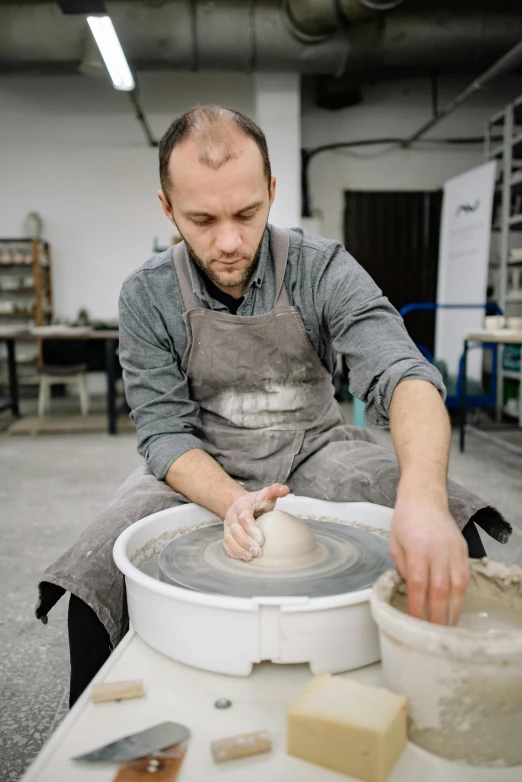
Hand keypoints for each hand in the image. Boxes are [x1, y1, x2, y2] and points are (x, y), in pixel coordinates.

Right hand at [223, 483, 289, 560]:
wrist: (242, 505)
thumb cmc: (257, 502)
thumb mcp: (265, 494)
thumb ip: (275, 491)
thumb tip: (285, 489)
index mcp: (241, 505)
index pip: (244, 518)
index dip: (251, 529)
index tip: (262, 540)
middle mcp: (231, 516)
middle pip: (235, 530)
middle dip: (246, 542)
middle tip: (258, 552)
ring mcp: (227, 527)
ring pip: (229, 539)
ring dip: (239, 550)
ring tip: (250, 557)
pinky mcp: (226, 535)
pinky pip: (226, 545)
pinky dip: (233, 553)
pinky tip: (243, 558)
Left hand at [389, 497, 469, 624]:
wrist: (425, 497)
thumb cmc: (405, 520)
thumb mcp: (394, 543)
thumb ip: (402, 567)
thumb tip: (410, 591)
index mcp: (417, 548)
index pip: (417, 584)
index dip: (416, 606)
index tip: (413, 623)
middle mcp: (438, 550)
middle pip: (440, 589)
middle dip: (437, 615)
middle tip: (433, 635)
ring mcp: (453, 550)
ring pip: (458, 585)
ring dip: (453, 609)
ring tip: (447, 627)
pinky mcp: (463, 550)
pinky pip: (465, 576)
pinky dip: (461, 595)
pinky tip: (455, 607)